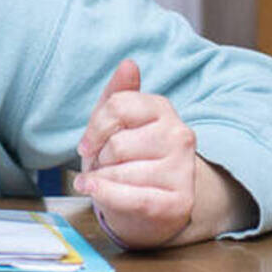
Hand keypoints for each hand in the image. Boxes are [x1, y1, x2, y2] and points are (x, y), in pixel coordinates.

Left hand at [76, 59, 256, 248]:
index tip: (88, 145)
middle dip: (101, 160)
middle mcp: (180, 136)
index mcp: (163, 109)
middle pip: (116, 144)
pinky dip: (105, 195)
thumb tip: (128, 64)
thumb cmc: (126, 160)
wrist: (147, 207)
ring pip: (120, 173)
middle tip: (107, 167)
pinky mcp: (179, 202)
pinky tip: (94, 191)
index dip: (94, 128)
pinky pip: (130, 198)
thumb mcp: (116, 125)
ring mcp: (183, 170)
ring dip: (103, 181)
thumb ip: (118, 94)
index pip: (117, 105)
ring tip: (113, 182)